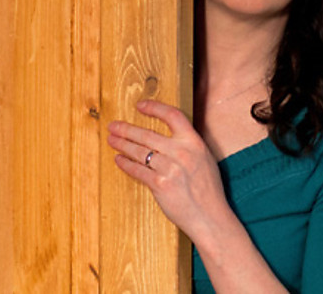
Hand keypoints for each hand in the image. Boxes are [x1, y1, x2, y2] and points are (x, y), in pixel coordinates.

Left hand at [107, 100, 227, 237]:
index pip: (172, 116)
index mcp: (195, 143)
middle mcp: (182, 152)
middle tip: (114, 126)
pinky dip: (125, 164)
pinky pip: (137, 170)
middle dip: (126, 129)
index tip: (140, 106)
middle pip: (148, 134)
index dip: (154, 108)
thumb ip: (188, 147)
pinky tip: (119, 160)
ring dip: (122, 145)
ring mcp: (170, 169)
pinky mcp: (160, 185)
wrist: (210, 216)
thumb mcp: (204, 160)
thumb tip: (168, 138)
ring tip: (112, 140)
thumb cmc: (208, 190)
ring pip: (139, 152)